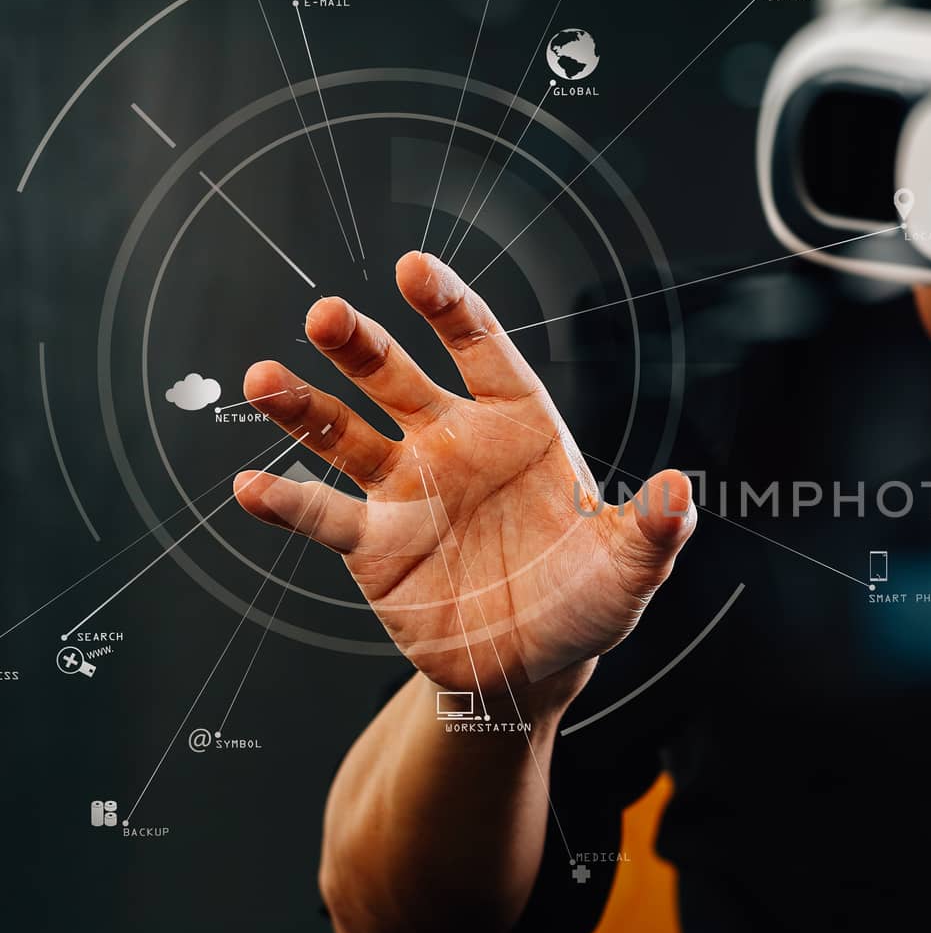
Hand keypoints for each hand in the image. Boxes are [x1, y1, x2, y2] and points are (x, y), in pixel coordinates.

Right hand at [232, 252, 695, 697]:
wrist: (536, 663)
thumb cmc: (587, 597)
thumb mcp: (629, 567)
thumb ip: (652, 529)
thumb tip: (677, 493)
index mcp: (518, 425)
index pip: (483, 351)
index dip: (451, 309)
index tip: (415, 269)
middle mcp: (453, 443)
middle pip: (399, 379)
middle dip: (362, 345)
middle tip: (325, 314)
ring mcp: (407, 490)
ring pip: (345, 435)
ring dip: (303, 407)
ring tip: (263, 378)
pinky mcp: (374, 544)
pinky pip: (324, 515)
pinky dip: (287, 501)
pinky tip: (251, 486)